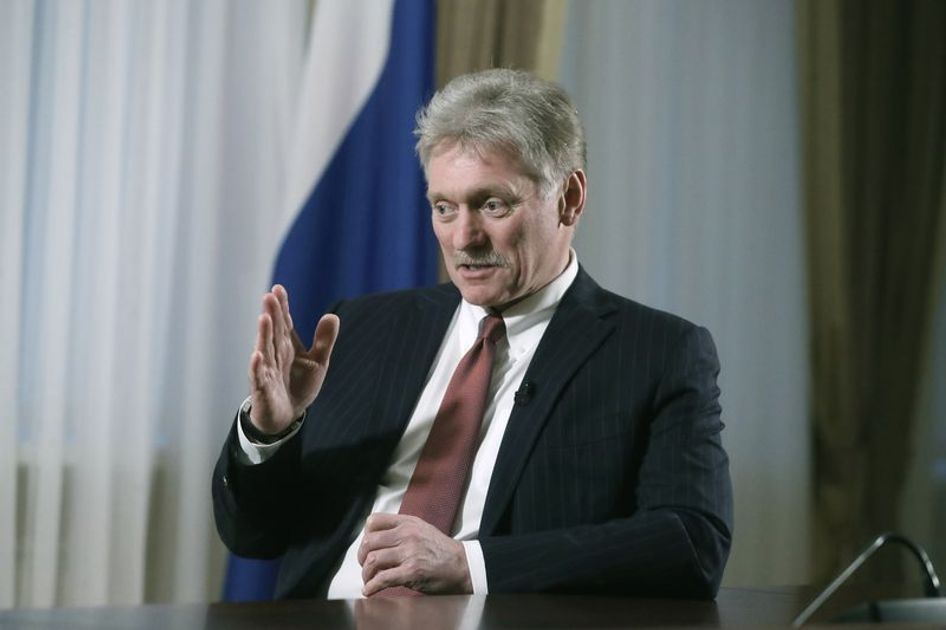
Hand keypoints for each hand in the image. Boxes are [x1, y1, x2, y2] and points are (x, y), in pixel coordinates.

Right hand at [248, 284, 339, 433]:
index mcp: (287, 346)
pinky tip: (256, 356)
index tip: (278, 289)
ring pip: (264, 350)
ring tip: (263, 318)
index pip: (284, 324)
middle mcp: (275, 355)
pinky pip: (259, 377)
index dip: (282, 307)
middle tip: (269, 296)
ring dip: (263, 335)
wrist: (287, 416)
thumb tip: (332, 316)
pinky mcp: (263, 388)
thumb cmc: (298, 386)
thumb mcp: (317, 363)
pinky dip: (257, 367)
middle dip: (272, 315)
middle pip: (274, 332)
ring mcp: (267, 371)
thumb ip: (324, 341)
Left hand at [358, 514, 472, 595]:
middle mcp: (407, 534)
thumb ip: (401, 530)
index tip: (368, 546)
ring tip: (369, 580)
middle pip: (369, 542)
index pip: (374, 521)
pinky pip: (382, 578)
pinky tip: (370, 590)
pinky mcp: (411, 571)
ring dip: (366, 574)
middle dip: (361, 557)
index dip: (366, 535)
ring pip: (372, 560)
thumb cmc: (442, 550)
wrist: (462, 565)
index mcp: (408, 522)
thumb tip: (378, 539)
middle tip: (365, 566)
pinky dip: (371, 586)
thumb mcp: (422, 529)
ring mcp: (409, 552)